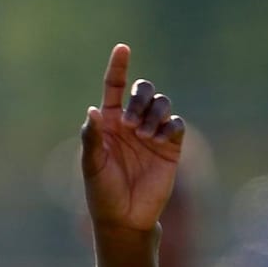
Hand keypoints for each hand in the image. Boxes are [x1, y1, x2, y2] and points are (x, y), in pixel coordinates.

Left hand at [81, 44, 185, 233]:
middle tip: (131, 123)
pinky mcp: (170, 147)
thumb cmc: (102, 193)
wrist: (124, 218)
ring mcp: (151, 134)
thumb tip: (93, 110)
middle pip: (143, 91)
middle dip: (141, 98)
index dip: (118, 67)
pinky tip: (158, 140)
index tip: (122, 48)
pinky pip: (175, 124)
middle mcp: (131, 125)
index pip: (114, 88)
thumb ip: (92, 138)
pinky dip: (169, 126)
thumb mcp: (92, 166)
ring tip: (145, 135)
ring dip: (154, 112)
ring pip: (162, 103)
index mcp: (108, 124)